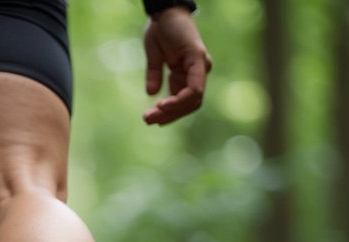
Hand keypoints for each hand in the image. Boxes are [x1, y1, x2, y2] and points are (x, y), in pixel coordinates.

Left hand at [143, 8, 212, 125]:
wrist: (169, 14)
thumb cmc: (163, 26)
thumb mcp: (154, 45)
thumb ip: (154, 70)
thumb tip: (151, 93)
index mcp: (197, 60)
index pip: (194, 91)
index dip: (178, 103)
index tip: (160, 106)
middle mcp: (200, 69)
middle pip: (191, 101)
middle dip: (171, 113)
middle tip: (148, 119)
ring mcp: (194, 74)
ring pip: (187, 103)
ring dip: (169, 113)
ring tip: (148, 119)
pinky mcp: (185, 77)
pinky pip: (180, 97)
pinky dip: (169, 106)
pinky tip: (155, 112)